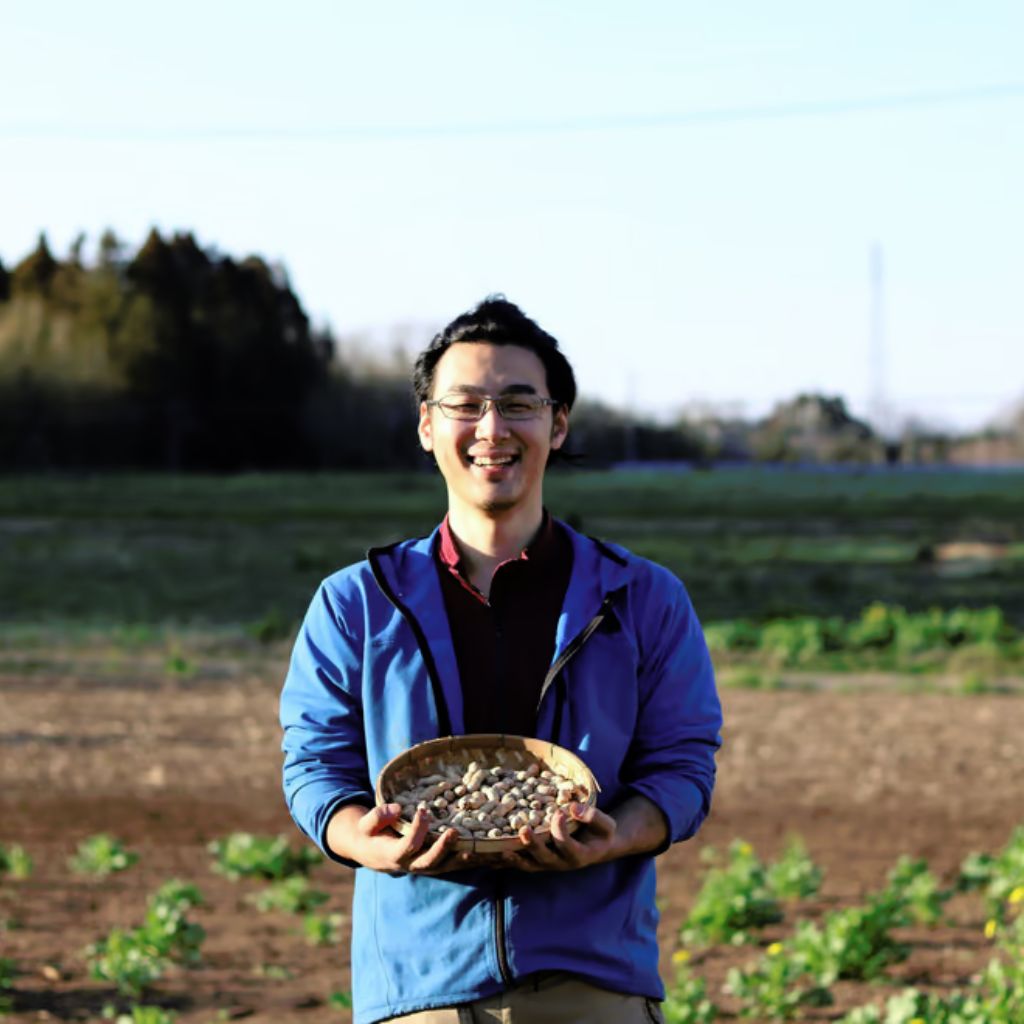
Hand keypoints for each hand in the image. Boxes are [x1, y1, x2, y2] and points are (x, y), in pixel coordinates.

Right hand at [330, 804, 498, 875]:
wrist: (368, 851)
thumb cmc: (368, 833)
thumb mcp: (365, 824)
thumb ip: (377, 816)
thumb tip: (398, 808)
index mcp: (391, 855)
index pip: (407, 846)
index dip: (417, 830)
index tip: (423, 809)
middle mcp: (408, 865)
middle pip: (429, 863)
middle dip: (442, 849)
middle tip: (454, 831)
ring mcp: (420, 866)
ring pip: (442, 867)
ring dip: (458, 859)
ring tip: (474, 848)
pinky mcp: (429, 864)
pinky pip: (447, 864)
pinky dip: (462, 861)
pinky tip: (478, 852)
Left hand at [500, 802, 617, 872]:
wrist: (596, 847)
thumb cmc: (600, 833)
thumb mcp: (605, 825)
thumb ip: (593, 816)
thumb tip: (572, 808)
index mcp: (579, 855)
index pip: (568, 845)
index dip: (561, 830)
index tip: (558, 812)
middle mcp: (561, 863)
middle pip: (545, 858)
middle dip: (534, 845)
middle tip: (524, 830)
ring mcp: (547, 864)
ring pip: (529, 864)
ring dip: (515, 858)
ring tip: (501, 850)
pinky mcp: (537, 861)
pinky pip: (520, 862)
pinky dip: (506, 861)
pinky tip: (492, 856)